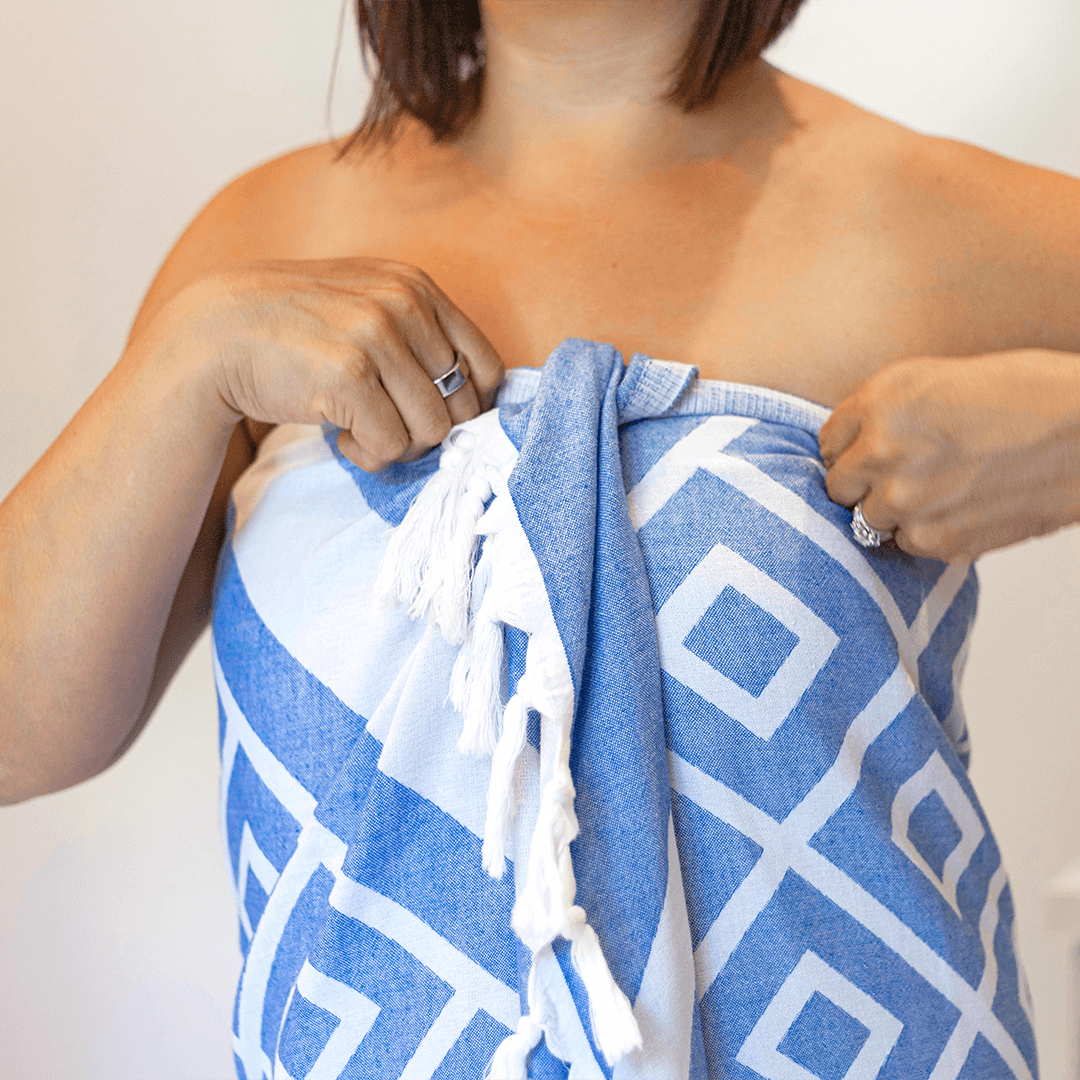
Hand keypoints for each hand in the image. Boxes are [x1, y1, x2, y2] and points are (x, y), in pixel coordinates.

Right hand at [149, 258, 504, 470]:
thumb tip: (480, 396)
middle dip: (428, 430)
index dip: (470, 407)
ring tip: (358, 428)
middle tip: (386, 426)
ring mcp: (377, 337)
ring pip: (432, 431)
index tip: (433, 419)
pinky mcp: (348, 376)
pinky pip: (391, 445)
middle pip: (463, 406)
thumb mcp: (365, 306)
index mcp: (418, 286)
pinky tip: (338, 434)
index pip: (488, 367)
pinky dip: (366, 454)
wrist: (213, 335)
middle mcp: (404, 304)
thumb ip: (420, 336)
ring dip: (396, 445)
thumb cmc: (295, 330)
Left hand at [819, 351, 1079, 560]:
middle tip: (904, 475)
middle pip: (839, 487)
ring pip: (869, 521)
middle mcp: (881, 452)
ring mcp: (905, 500)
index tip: (868, 454)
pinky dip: (927, 533)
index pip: (827, 443)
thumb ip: (881, 410)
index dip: (851, 450)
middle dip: (864, 483)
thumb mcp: (936, 377)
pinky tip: (962, 508)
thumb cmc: (1026, 395)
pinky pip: (908, 545)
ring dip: (894, 512)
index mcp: (880, 403)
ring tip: (940, 491)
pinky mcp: (936, 539)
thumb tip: (848, 444)